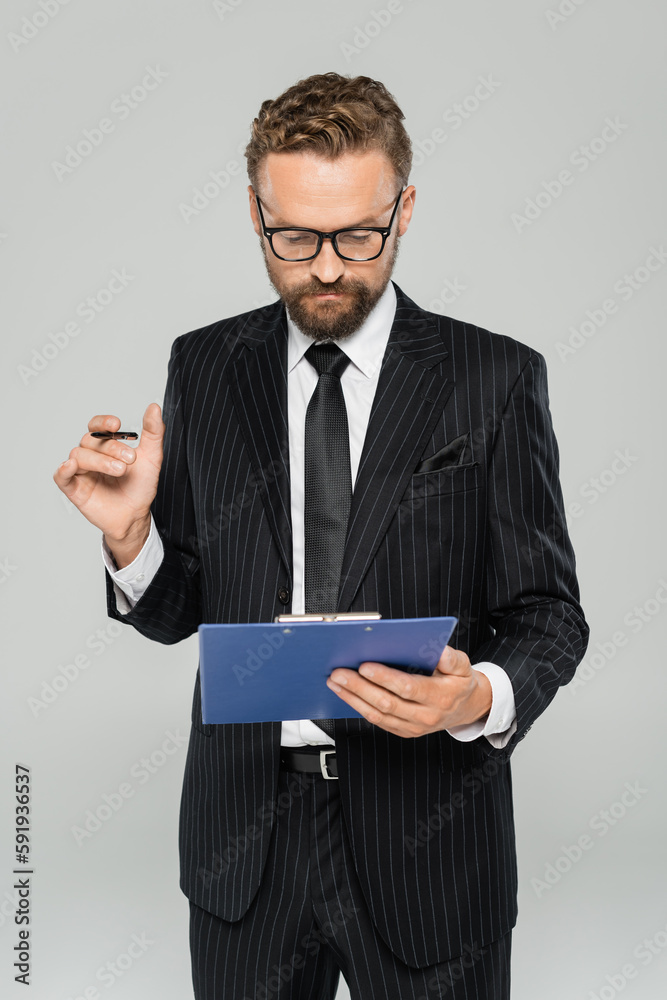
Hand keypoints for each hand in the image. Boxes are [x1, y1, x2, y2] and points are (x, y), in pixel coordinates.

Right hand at [53, 404, 163, 564]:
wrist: (136, 516)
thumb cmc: (140, 487)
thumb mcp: (152, 457)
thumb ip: (153, 433)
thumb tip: (154, 408)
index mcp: (105, 446)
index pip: (96, 426)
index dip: (102, 422)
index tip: (116, 425)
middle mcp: (90, 456)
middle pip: (89, 441)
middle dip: (111, 448)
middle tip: (130, 459)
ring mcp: (81, 472)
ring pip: (79, 455)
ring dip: (100, 461)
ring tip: (120, 470)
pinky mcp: (74, 489)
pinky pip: (61, 476)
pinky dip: (64, 469)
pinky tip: (71, 466)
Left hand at [326, 645, 491, 738]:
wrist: (465, 708)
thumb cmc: (459, 682)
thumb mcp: (463, 665)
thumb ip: (451, 657)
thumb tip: (439, 651)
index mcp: (440, 697)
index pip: (408, 688)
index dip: (384, 678)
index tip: (365, 666)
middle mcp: (426, 716)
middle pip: (387, 703)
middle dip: (359, 687)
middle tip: (340, 672)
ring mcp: (413, 727)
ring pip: (377, 715)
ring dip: (353, 698)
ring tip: (335, 682)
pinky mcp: (403, 731)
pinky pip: (377, 721)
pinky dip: (358, 707)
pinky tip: (346, 694)